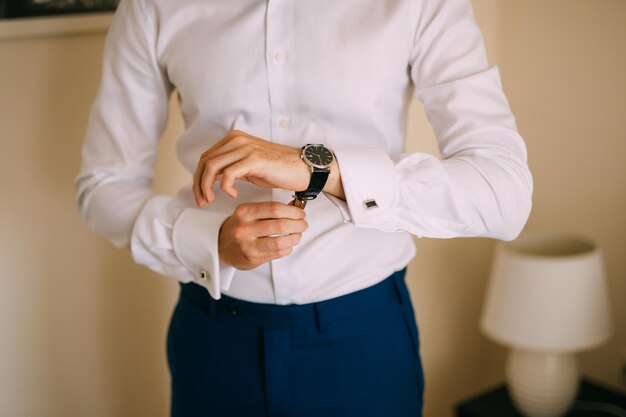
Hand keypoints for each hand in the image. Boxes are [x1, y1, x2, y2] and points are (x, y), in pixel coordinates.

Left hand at [193, 130, 309, 206]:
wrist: (300, 169)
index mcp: (233, 139)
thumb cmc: (276, 170)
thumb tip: (209, 177)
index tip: (200, 196)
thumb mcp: (247, 167)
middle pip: (204, 162)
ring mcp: (245, 147)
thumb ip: (229, 168)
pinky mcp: (253, 159)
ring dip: (207, 187)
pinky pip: (228, 174)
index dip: (198, 178)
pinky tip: (233, 194)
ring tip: (212, 200)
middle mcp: (236, 139)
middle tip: (202, 202)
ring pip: (211, 167)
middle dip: (199, 185)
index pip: (205, 158)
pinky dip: (225, 187)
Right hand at [219, 202, 307, 269]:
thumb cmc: (242, 226)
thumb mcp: (251, 212)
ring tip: (298, 235)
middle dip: (298, 224)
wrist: (223, 246)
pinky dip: (288, 248)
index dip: (293, 211)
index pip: (275, 208)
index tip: (300, 213)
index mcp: (245, 212)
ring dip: (295, 238)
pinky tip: (289, 244)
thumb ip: (272, 209)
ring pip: (280, 242)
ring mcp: (248, 245)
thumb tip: (296, 206)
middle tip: (303, 224)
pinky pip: (277, 253)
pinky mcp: (253, 258)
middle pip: (280, 225)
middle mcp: (244, 228)